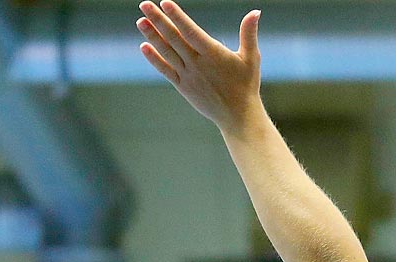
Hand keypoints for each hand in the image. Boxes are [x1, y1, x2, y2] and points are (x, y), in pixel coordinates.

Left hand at [137, 3, 261, 133]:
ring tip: (140, 21)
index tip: (164, 3)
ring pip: (167, 53)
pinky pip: (166, 71)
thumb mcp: (251, 58)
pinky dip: (155, 59)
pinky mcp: (184, 87)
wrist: (238, 117)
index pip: (191, 31)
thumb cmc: (246, 85)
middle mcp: (197, 64)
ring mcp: (189, 76)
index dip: (177, 17)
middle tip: (144, 4)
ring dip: (153, 36)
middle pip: (174, 39)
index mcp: (213, 54)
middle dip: (158, 20)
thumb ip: (249, 33)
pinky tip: (144, 46)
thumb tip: (255, 11)